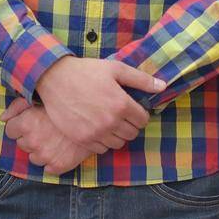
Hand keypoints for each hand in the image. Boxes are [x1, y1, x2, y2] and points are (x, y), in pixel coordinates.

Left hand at [2, 98, 97, 172]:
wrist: (95, 116)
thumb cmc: (66, 104)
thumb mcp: (40, 98)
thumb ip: (17, 106)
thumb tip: (3, 118)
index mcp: (26, 124)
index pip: (10, 130)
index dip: (20, 125)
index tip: (32, 121)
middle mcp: (32, 141)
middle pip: (22, 143)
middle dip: (30, 137)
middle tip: (46, 128)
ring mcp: (45, 156)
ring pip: (33, 157)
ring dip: (41, 150)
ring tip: (55, 139)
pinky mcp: (58, 166)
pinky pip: (48, 168)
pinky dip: (53, 161)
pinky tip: (61, 149)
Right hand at [35, 57, 162, 150]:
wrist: (55, 79)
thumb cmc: (87, 71)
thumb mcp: (116, 69)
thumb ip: (141, 79)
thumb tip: (163, 86)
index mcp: (121, 104)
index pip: (143, 120)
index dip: (139, 113)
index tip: (131, 108)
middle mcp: (110, 122)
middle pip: (132, 133)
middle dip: (130, 124)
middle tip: (120, 114)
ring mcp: (95, 133)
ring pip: (118, 144)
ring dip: (118, 135)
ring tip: (109, 121)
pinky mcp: (82, 139)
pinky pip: (101, 149)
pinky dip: (103, 141)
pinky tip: (97, 128)